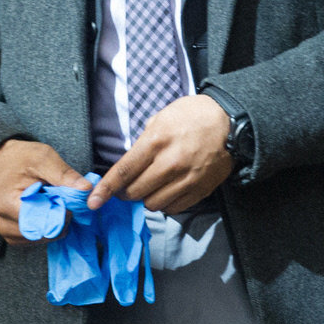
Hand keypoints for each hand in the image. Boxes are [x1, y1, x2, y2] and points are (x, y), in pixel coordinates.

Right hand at [0, 138, 88, 243]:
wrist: (3, 162)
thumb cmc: (22, 158)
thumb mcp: (44, 157)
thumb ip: (64, 174)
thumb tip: (86, 189)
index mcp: (9, 205)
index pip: (45, 222)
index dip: (63, 211)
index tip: (68, 197)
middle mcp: (6, 225)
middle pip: (47, 232)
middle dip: (61, 216)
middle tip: (61, 196)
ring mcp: (9, 233)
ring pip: (46, 238)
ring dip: (56, 221)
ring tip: (51, 200)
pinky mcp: (14, 236)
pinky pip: (40, 238)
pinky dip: (49, 225)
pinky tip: (47, 208)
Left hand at [88, 95, 232, 213]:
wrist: (229, 122)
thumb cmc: (192, 115)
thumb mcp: (161, 118)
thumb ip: (143, 142)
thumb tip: (129, 165)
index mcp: (156, 142)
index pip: (124, 172)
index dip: (105, 189)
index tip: (93, 201)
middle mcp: (170, 163)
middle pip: (135, 192)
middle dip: (126, 192)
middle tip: (129, 186)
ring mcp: (186, 179)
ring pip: (153, 204)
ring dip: (147, 198)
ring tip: (152, 186)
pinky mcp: (200, 189)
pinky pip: (174, 208)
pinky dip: (166, 203)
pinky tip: (168, 190)